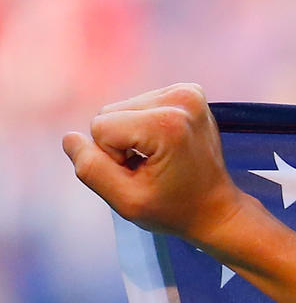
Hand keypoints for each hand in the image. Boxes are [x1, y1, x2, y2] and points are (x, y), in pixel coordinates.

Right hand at [62, 83, 255, 246]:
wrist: (217, 209)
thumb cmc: (175, 209)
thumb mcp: (127, 202)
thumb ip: (91, 169)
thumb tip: (71, 138)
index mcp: (167, 123)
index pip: (101, 128)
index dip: (112, 157)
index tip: (143, 175)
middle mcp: (182, 99)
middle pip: (110, 115)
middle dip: (121, 145)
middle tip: (152, 168)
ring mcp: (188, 93)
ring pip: (122, 110)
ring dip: (133, 137)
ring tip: (161, 159)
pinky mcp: (188, 93)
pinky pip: (139, 106)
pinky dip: (145, 127)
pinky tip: (167, 146)